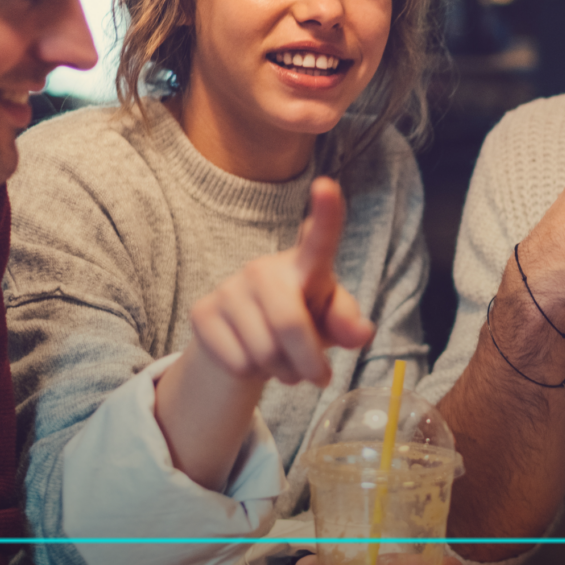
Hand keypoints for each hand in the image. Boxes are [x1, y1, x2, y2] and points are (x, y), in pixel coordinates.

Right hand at [187, 176, 375, 387]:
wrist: (248, 342)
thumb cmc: (302, 322)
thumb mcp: (330, 323)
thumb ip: (348, 324)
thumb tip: (362, 332)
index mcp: (305, 264)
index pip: (320, 238)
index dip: (326, 213)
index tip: (328, 186)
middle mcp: (265, 268)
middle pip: (289, 325)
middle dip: (309, 363)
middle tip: (320, 378)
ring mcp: (230, 288)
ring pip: (263, 352)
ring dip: (282, 372)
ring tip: (281, 362)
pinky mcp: (203, 312)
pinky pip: (237, 362)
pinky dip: (252, 375)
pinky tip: (252, 359)